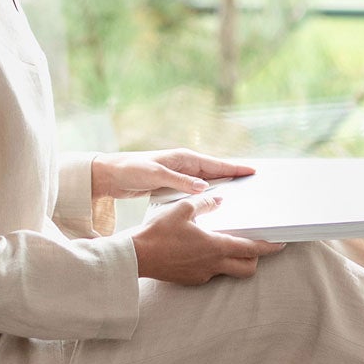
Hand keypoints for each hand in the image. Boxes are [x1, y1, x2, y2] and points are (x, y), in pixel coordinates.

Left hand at [91, 148, 255, 200]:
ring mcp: (179, 175)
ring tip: (240, 197)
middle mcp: (184, 165)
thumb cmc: (131, 170)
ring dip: (221, 188)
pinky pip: (196, 190)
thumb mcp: (156, 176)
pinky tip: (212, 205)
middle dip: (234, 178)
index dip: (235, 169)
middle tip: (254, 186)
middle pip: (216, 173)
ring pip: (207, 182)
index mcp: (184, 158)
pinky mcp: (172, 185)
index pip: (216, 164)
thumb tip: (205, 188)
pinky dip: (207, 195)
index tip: (253, 171)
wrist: (109, 174)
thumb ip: (180, 182)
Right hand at [131, 192, 284, 285]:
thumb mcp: (183, 209)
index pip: (252, 249)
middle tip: (254, 244)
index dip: (270, 247)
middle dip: (255, 258)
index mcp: (216, 246)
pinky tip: (203, 249)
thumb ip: (205, 204)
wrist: (136, 256)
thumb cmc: (159, 232)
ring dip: (235, 260)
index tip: (281, 244)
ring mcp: (202, 275)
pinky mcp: (191, 279)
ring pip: (229, 271)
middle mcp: (213, 264)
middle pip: (247, 268)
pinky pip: (211, 272)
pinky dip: (215, 262)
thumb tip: (218, 200)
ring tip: (227, 243)